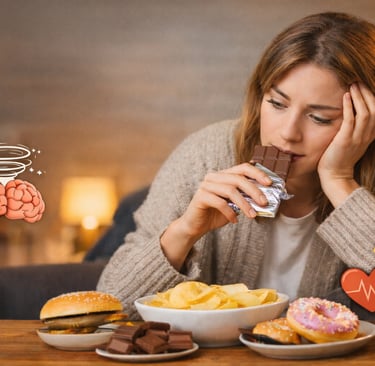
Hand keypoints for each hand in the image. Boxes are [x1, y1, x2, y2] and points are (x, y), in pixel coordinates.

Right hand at [179, 163, 271, 237]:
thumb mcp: (234, 204)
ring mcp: (206, 185)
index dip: (257, 173)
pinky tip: (234, 220)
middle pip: (238, 178)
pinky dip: (230, 212)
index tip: (269, 183)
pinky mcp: (200, 196)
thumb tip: (264, 197)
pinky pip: (219, 202)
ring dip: (244, 204)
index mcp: (223, 175)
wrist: (196, 226)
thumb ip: (245, 197)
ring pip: (230, 190)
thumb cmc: (216, 214)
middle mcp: (213, 177)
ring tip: (252, 215)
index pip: (243, 168)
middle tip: (264, 202)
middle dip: (254, 190)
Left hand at [318, 83, 374, 204]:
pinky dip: (349, 107)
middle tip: (358, 81)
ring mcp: (357, 138)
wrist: (334, 175)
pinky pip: (350, 120)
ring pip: (365, 113)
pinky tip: (345, 96)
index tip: (363, 86)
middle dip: (367, 93)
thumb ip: (355, 128)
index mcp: (370, 135)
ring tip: (353, 85)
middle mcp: (367, 135)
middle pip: (374, 109)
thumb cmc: (339, 157)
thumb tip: (350, 112)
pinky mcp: (345, 140)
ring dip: (359, 97)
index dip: (371, 97)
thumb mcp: (353, 141)